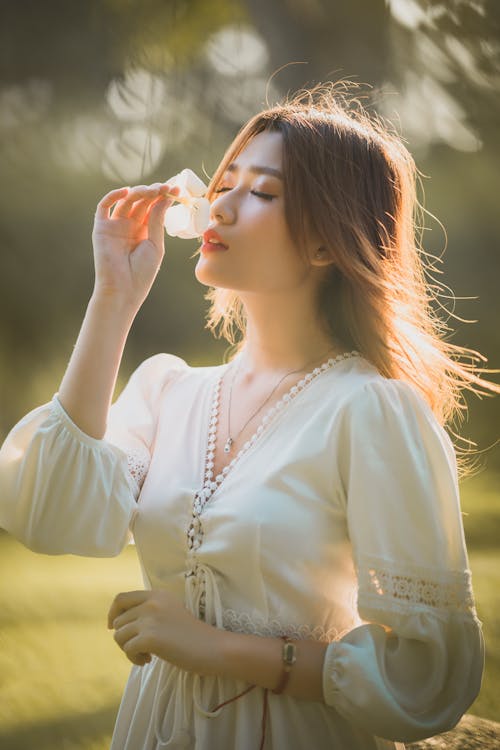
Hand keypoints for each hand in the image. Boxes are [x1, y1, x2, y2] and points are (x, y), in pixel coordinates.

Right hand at [92, 182, 178, 310]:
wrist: (123, 290)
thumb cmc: (142, 273)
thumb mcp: (155, 245)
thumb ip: (157, 221)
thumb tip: (164, 198)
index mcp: (144, 231)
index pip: (153, 207)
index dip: (164, 197)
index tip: (177, 189)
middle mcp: (129, 225)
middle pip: (141, 201)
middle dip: (154, 192)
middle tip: (167, 188)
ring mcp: (115, 225)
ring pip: (126, 200)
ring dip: (140, 192)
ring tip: (154, 190)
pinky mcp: (101, 227)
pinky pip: (104, 206)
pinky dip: (113, 195)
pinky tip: (127, 191)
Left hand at [108, 590, 220, 670]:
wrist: (211, 647)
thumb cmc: (192, 634)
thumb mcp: (169, 612)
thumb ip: (149, 611)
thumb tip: (119, 623)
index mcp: (157, 594)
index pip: (121, 598)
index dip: (113, 613)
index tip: (113, 627)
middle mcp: (151, 602)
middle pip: (119, 620)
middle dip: (124, 637)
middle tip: (141, 648)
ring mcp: (150, 619)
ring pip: (119, 636)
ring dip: (128, 649)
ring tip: (146, 655)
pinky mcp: (150, 637)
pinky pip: (127, 649)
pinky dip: (134, 659)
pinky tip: (148, 661)